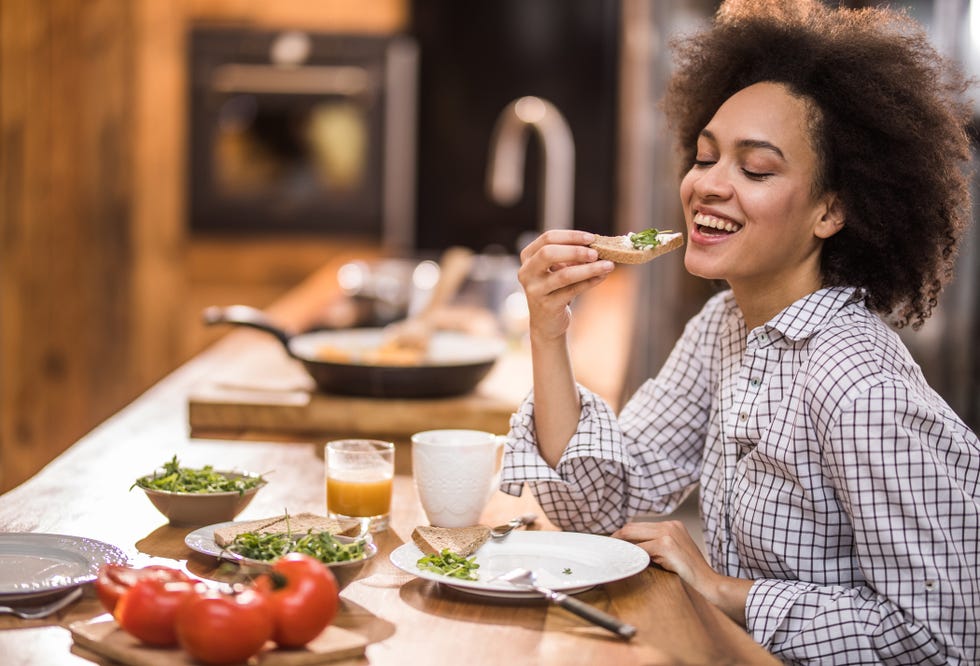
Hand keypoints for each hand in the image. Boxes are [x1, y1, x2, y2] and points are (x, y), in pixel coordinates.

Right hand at [517, 230, 614, 341]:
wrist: (546, 322)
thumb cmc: (555, 289)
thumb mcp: (559, 269)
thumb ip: (572, 256)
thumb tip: (599, 246)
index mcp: (528, 257)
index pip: (548, 238)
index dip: (571, 236)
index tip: (591, 238)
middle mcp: (526, 272)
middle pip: (548, 253)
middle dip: (576, 251)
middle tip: (596, 253)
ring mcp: (535, 290)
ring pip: (564, 275)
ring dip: (589, 269)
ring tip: (608, 265)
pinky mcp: (547, 306)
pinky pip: (572, 291)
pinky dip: (590, 282)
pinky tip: (602, 277)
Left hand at [613, 520, 752, 625]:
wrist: (709, 585)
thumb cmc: (691, 574)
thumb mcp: (672, 554)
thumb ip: (655, 547)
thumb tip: (630, 550)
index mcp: (672, 525)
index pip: (639, 525)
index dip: (623, 534)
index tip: (612, 544)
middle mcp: (670, 525)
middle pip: (632, 526)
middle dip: (616, 538)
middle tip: (606, 549)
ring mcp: (668, 533)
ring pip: (632, 535)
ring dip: (620, 546)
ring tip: (610, 555)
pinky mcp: (666, 545)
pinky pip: (640, 549)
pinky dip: (629, 555)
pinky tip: (623, 562)